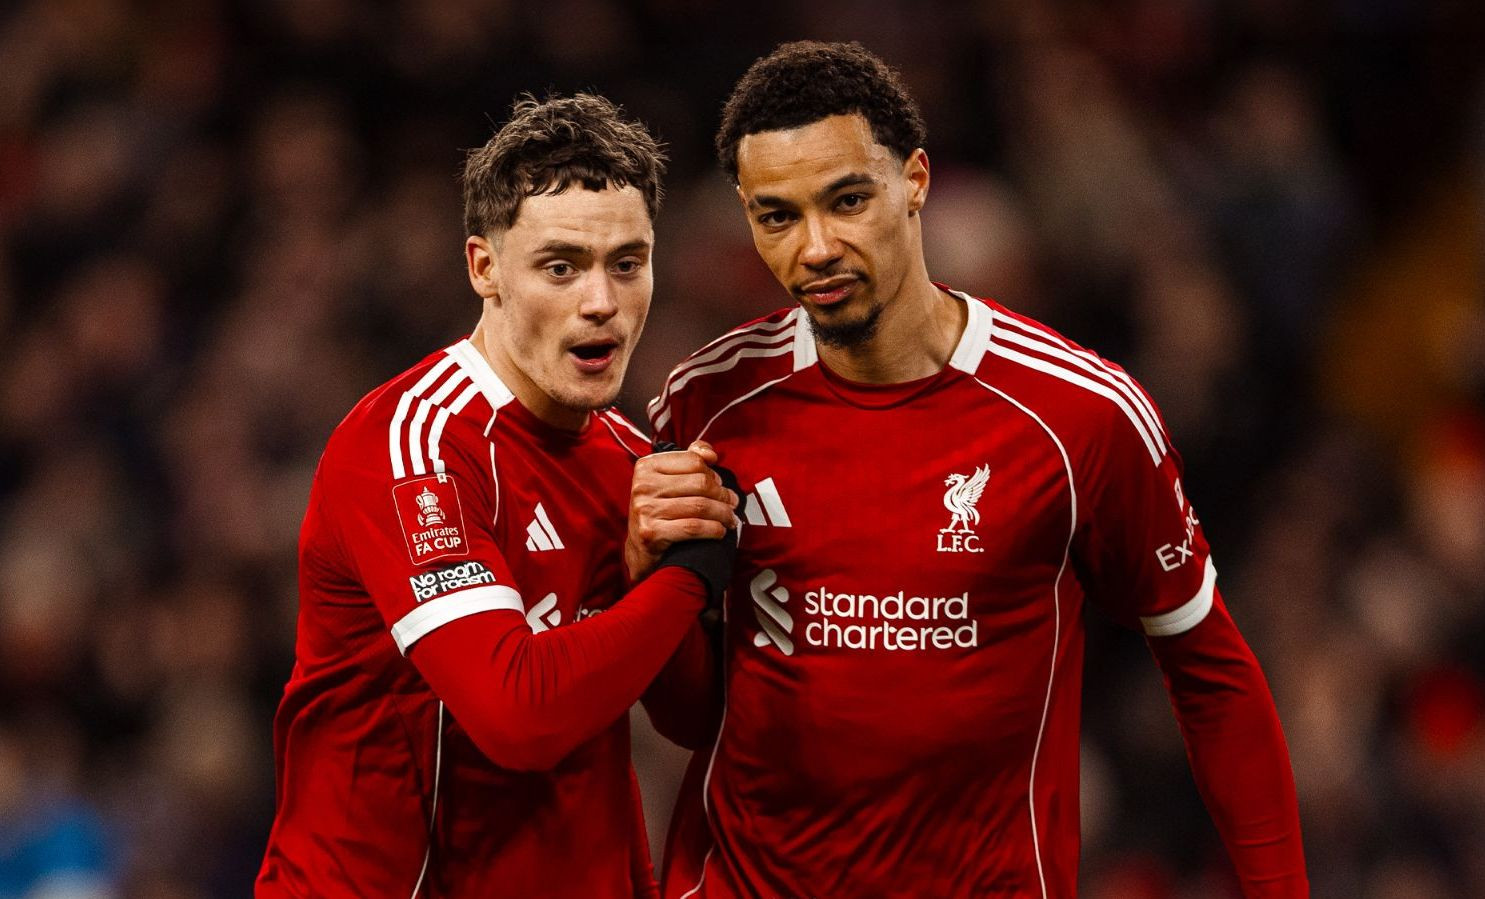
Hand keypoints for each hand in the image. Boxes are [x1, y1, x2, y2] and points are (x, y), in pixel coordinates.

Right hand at [625, 440, 738, 582]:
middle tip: (732, 502)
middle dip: (722, 494)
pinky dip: (713, 529)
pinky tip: (720, 531)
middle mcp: (643, 485)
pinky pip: (693, 527)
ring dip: (723, 513)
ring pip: (700, 505)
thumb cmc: (657, 511)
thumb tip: (710, 454)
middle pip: (700, 482)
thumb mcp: (666, 480)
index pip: (693, 461)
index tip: (720, 483)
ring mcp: (645, 509)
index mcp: (647, 466)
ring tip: (730, 518)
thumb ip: (688, 460)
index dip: (712, 473)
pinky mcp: (651, 533)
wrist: (639, 549)